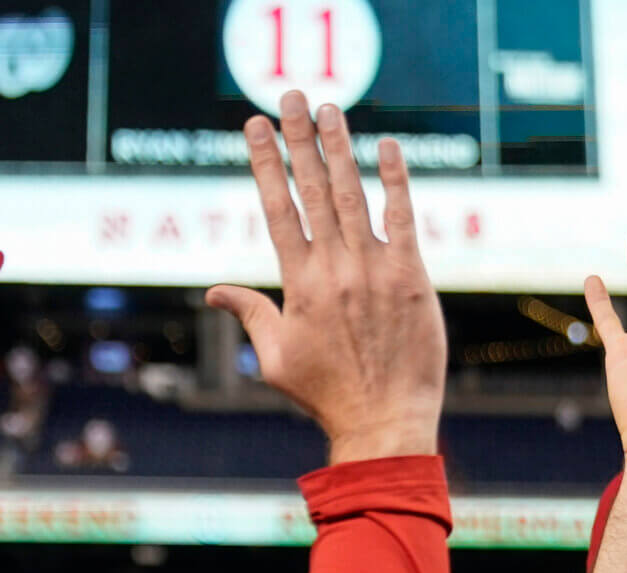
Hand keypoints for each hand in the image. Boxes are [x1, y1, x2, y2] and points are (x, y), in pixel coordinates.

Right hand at [207, 95, 444, 464]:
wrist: (385, 423)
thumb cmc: (328, 397)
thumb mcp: (276, 359)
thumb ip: (250, 315)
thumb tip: (214, 292)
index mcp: (299, 284)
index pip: (278, 208)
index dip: (267, 163)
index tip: (254, 126)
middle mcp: (335, 269)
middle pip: (313, 190)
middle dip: (300, 139)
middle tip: (289, 96)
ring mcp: (375, 271)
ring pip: (353, 195)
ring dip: (340, 147)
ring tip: (329, 109)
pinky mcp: (413, 279)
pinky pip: (403, 218)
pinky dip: (395, 180)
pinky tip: (387, 147)